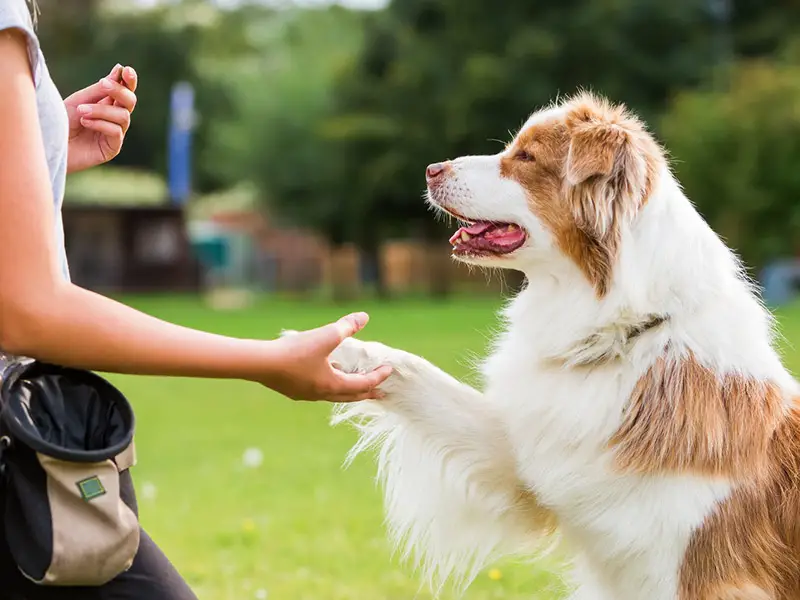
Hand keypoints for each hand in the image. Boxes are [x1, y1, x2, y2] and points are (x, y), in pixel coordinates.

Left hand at [64, 64, 137, 173]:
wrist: (50, 143)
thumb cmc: (61, 121)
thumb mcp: (79, 100)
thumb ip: (100, 89)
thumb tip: (119, 70)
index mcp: (107, 103)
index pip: (125, 91)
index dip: (129, 81)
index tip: (126, 70)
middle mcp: (114, 118)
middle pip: (130, 102)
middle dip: (119, 91)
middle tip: (104, 84)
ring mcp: (115, 133)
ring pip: (123, 116)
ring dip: (102, 110)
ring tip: (81, 111)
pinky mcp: (112, 148)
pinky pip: (116, 131)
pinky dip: (100, 123)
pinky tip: (84, 122)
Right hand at [263, 312, 392, 401]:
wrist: (260, 364)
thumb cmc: (294, 352)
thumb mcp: (325, 336)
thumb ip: (346, 326)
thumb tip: (364, 317)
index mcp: (333, 384)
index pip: (363, 384)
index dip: (378, 377)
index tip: (389, 370)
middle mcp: (321, 394)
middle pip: (351, 396)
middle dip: (367, 392)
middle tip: (380, 393)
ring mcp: (306, 394)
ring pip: (333, 394)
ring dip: (347, 389)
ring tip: (354, 381)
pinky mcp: (293, 390)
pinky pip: (319, 390)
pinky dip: (329, 384)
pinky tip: (325, 373)